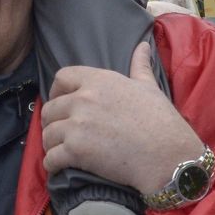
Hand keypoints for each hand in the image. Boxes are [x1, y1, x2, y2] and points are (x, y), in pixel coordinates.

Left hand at [41, 41, 205, 198]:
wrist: (167, 155)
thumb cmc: (161, 121)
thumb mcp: (149, 87)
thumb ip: (140, 65)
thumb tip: (142, 46)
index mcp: (98, 80)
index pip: (61, 77)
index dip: (57, 91)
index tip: (61, 102)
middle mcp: (83, 99)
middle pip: (49, 109)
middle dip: (52, 122)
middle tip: (62, 133)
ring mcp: (77, 125)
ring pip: (47, 135)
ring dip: (52, 145)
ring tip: (62, 152)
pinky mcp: (75, 151)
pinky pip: (50, 159)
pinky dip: (53, 165)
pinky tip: (62, 167)